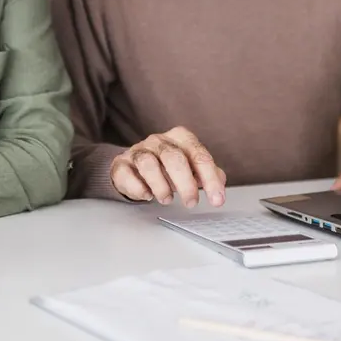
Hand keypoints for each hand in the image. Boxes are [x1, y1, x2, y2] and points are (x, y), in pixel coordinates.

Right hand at [110, 126, 225, 206]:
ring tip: (167, 200)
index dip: (210, 178)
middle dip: (185, 183)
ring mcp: (138, 150)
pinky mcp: (121, 163)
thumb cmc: (168, 167)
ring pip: (148, 164)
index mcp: (180, 137)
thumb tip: (220, 180)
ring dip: (161, 186)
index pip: (198, 155)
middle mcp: (159, 140)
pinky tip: (147, 195)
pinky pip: (127, 174)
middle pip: (174, 157)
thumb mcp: (191, 167)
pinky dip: (138, 188)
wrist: (135, 166)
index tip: (217, 199)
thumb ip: (207, 173)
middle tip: (191, 202)